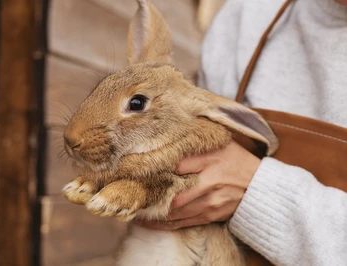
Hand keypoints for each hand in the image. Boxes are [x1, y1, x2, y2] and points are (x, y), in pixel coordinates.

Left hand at [134, 141, 259, 229]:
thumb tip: (171, 150)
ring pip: (175, 213)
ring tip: (133, 212)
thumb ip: (197, 148)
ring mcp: (209, 206)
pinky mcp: (209, 216)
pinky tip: (150, 223)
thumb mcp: (221, 147)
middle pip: (173, 196)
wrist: (261, 187)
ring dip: (154, 215)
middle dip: (150, 198)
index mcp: (210, 167)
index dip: (157, 170)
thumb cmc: (239, 162)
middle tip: (130, 196)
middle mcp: (208, 189)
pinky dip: (165, 224)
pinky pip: (183, 223)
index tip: (138, 170)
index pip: (178, 168)